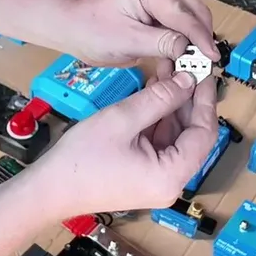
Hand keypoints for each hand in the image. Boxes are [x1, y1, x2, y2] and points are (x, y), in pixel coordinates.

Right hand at [29, 62, 218, 217]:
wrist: (49, 189)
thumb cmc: (80, 159)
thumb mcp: (122, 119)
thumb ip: (160, 98)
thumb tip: (187, 80)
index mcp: (171, 176)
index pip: (204, 134)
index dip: (206, 100)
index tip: (204, 72)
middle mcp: (170, 182)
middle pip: (192, 135)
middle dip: (188, 99)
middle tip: (186, 66)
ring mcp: (157, 180)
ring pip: (175, 136)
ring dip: (172, 105)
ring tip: (169, 70)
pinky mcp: (144, 174)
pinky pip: (159, 142)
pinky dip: (158, 118)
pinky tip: (155, 91)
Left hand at [65, 0, 220, 65]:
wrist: (75, 31)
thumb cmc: (92, 30)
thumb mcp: (128, 40)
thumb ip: (161, 43)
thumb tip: (190, 50)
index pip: (184, 15)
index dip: (200, 38)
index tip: (211, 58)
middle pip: (195, 14)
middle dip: (202, 39)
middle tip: (206, 65)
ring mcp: (161, 2)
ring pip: (192, 22)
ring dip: (195, 44)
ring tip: (195, 66)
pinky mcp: (160, 16)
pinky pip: (181, 30)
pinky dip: (184, 46)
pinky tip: (181, 63)